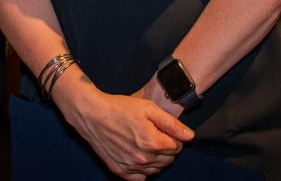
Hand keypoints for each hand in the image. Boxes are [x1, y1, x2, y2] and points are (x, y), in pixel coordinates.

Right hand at [55, 79, 193, 179]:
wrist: (91, 114)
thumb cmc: (118, 107)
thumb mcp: (147, 107)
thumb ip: (171, 123)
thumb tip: (190, 136)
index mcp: (152, 142)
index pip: (177, 146)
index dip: (172, 135)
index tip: (161, 127)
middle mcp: (144, 159)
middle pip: (168, 159)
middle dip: (165, 146)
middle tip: (152, 132)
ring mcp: (132, 167)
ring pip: (156, 169)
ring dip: (155, 158)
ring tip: (143, 140)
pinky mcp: (121, 172)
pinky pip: (142, 177)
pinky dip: (143, 168)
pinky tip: (136, 153)